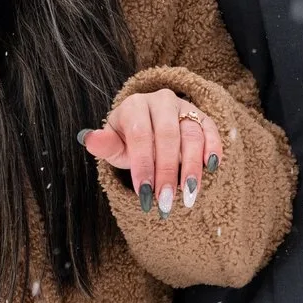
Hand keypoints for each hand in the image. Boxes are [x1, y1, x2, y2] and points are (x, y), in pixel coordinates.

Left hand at [81, 88, 220, 216]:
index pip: (140, 134)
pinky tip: (212, 168)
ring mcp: (184, 107)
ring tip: (189, 194)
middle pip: (168, 135)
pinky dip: (213, 148)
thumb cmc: (129, 140)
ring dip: (192, 166)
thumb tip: (88, 139)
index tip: (144, 193)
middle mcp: (161, 100)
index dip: (143, 164)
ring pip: (192, 134)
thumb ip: (104, 145)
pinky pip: (211, 130)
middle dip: (167, 171)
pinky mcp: (202, 116)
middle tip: (166, 201)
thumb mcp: (115, 145)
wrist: (149, 126)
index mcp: (135, 105)